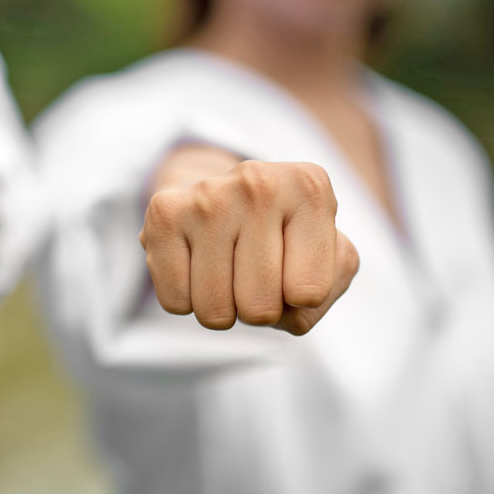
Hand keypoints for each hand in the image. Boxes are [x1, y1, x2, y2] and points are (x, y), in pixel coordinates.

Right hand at [139, 160, 358, 334]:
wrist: (216, 200)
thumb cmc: (280, 240)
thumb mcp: (328, 258)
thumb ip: (330, 286)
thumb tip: (291, 299)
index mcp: (309, 189)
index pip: (308, 294)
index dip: (299, 299)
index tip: (291, 265)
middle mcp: (259, 183)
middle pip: (260, 308)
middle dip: (257, 309)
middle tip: (253, 274)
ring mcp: (207, 195)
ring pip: (215, 310)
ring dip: (221, 308)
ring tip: (225, 270)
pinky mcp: (164, 213)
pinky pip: (176, 302)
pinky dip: (186, 300)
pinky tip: (194, 265)